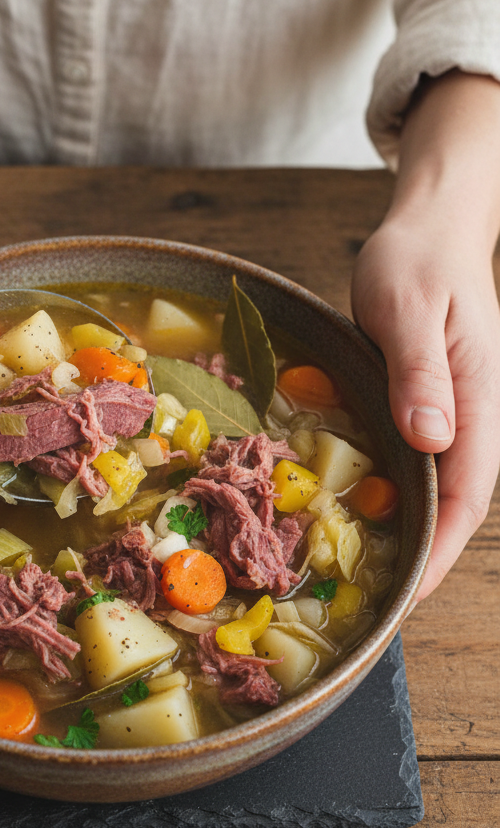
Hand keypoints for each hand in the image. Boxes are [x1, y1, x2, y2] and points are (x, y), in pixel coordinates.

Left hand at [352, 72, 499, 602]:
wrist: (430, 227)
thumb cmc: (420, 260)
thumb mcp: (409, 309)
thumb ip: (421, 373)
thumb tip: (433, 439)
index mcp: (476, 400)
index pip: (465, 495)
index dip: (439, 550)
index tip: (406, 593)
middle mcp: (468, 416)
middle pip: (452, 504)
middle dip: (420, 556)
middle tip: (372, 600)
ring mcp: (447, 412)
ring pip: (432, 487)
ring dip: (404, 529)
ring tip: (358, 570)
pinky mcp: (422, 403)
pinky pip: (409, 459)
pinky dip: (388, 490)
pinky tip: (351, 508)